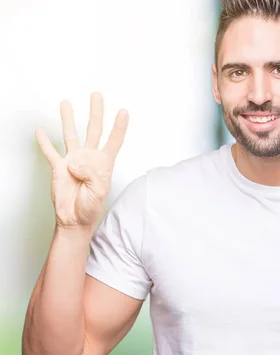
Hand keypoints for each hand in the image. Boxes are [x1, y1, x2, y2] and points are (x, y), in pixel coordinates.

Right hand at [36, 92, 128, 228]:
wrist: (75, 219)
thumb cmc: (90, 207)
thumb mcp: (99, 191)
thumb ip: (92, 174)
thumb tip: (77, 162)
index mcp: (104, 163)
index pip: (113, 141)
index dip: (119, 127)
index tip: (124, 111)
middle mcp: (89, 158)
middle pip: (93, 129)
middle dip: (96, 112)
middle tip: (96, 95)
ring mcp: (73, 160)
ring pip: (70, 134)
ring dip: (68, 119)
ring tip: (66, 103)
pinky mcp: (58, 167)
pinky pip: (50, 152)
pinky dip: (44, 142)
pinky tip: (40, 130)